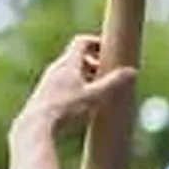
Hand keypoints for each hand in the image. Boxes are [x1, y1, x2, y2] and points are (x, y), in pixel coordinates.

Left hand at [15, 35, 135, 135]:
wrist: (35, 126)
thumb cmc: (65, 109)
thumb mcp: (94, 96)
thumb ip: (113, 83)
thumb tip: (132, 71)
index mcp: (68, 63)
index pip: (82, 42)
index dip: (96, 43)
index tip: (108, 51)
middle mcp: (55, 68)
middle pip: (75, 56)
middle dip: (92, 62)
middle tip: (105, 74)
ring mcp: (47, 81)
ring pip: (67, 71)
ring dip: (82, 76)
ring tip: (94, 90)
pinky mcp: (43, 95)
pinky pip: (60, 83)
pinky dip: (72, 86)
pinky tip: (78, 103)